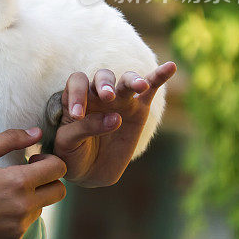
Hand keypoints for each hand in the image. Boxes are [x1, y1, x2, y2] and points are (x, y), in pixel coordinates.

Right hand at [0, 128, 65, 238]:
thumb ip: (10, 139)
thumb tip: (36, 132)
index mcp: (17, 182)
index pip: (58, 169)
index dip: (49, 159)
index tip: (32, 159)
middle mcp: (23, 208)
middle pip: (59, 191)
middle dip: (48, 179)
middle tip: (25, 173)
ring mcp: (19, 227)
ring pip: (42, 207)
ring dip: (32, 197)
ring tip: (3, 192)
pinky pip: (27, 223)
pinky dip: (18, 214)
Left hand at [53, 62, 175, 186]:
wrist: (89, 172)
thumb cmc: (71, 153)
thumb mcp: (68, 142)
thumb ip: (85, 127)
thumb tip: (115, 118)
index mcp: (75, 97)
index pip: (77, 83)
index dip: (77, 94)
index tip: (78, 114)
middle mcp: (97, 95)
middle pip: (102, 77)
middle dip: (104, 84)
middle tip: (107, 98)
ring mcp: (119, 102)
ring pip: (126, 81)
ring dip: (133, 80)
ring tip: (140, 86)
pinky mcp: (138, 111)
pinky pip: (151, 90)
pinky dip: (159, 77)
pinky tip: (170, 66)